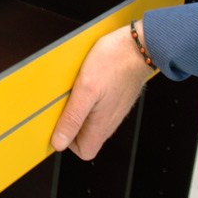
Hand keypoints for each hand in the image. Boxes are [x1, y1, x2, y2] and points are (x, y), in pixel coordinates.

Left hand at [50, 22, 152, 159]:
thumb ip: (72, 118)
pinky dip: (88, 97)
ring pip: (92, 119)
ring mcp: (114, 108)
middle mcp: (110, 120)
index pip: (85, 151)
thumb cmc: (114, 62)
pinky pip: (98, 105)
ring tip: (75, 89)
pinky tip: (86, 82)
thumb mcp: (85, 90)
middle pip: (86, 135)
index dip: (69, 141)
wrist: (139, 46)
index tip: (59, 122)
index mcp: (102, 124)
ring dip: (79, 107)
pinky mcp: (116, 96)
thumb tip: (59, 142)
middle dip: (71, 121)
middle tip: (65, 101)